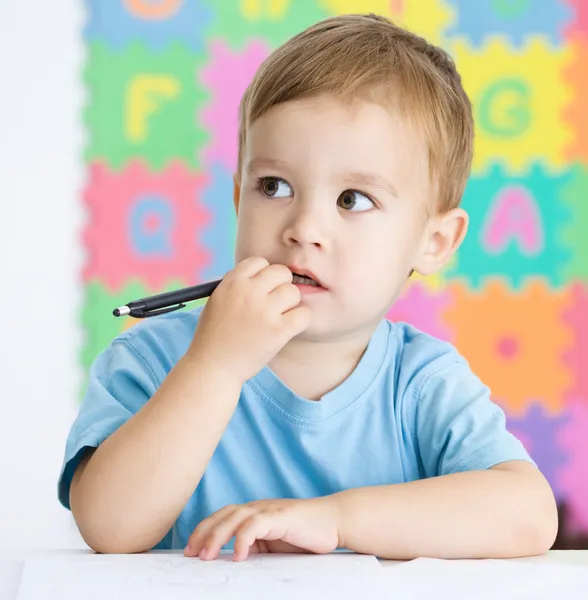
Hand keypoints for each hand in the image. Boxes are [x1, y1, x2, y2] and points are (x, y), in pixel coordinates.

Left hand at [184, 497, 341, 561]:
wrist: (335, 521)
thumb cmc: (306, 534)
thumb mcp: (275, 543)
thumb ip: (256, 546)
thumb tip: (233, 560)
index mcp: (255, 512)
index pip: (222, 516)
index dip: (204, 530)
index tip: (190, 550)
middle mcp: (259, 507)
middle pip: (224, 514)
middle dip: (204, 533)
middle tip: (190, 554)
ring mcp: (269, 510)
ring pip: (235, 517)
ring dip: (218, 536)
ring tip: (207, 556)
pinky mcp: (281, 516)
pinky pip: (256, 525)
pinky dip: (244, 538)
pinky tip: (239, 555)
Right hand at [187, 257, 310, 382]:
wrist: (213, 366)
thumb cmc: (214, 335)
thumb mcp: (217, 300)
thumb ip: (237, 284)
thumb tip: (262, 273)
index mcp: (232, 282)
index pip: (260, 262)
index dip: (263, 275)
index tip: (260, 290)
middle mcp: (249, 292)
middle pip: (281, 273)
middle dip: (280, 286)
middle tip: (275, 304)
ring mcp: (264, 311)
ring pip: (294, 293)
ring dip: (290, 305)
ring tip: (278, 318)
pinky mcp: (278, 330)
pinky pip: (304, 314)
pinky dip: (299, 321)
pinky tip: (288, 328)